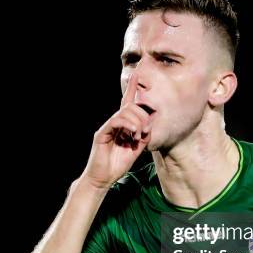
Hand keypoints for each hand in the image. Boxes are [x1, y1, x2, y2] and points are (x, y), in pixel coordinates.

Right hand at [81, 74, 152, 189]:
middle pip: (130, 106)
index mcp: (122, 126)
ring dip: (137, 122)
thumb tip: (151, 123)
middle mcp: (114, 123)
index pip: (127, 103)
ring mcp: (107, 127)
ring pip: (124, 112)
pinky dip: (127, 125)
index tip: (137, 74)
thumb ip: (143, 136)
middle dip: (142, 115)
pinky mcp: (102, 133)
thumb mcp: (136, 150)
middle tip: (145, 131)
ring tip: (138, 136)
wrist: (103, 178)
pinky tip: (133, 134)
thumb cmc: (117, 165)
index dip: (131, 88)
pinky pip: (116, 121)